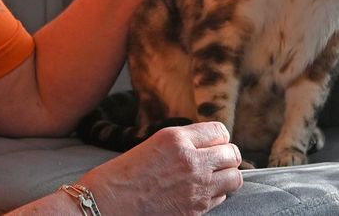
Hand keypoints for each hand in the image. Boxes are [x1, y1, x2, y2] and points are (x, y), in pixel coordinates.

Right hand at [79, 122, 243, 214]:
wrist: (105, 205)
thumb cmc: (120, 175)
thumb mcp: (152, 145)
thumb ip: (181, 143)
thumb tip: (206, 146)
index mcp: (176, 138)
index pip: (219, 131)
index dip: (217, 138)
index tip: (212, 144)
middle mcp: (190, 160)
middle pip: (232, 153)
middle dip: (227, 157)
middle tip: (216, 162)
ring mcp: (196, 187)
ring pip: (234, 177)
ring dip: (226, 176)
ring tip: (213, 178)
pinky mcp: (196, 209)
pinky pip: (221, 198)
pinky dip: (216, 195)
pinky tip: (199, 193)